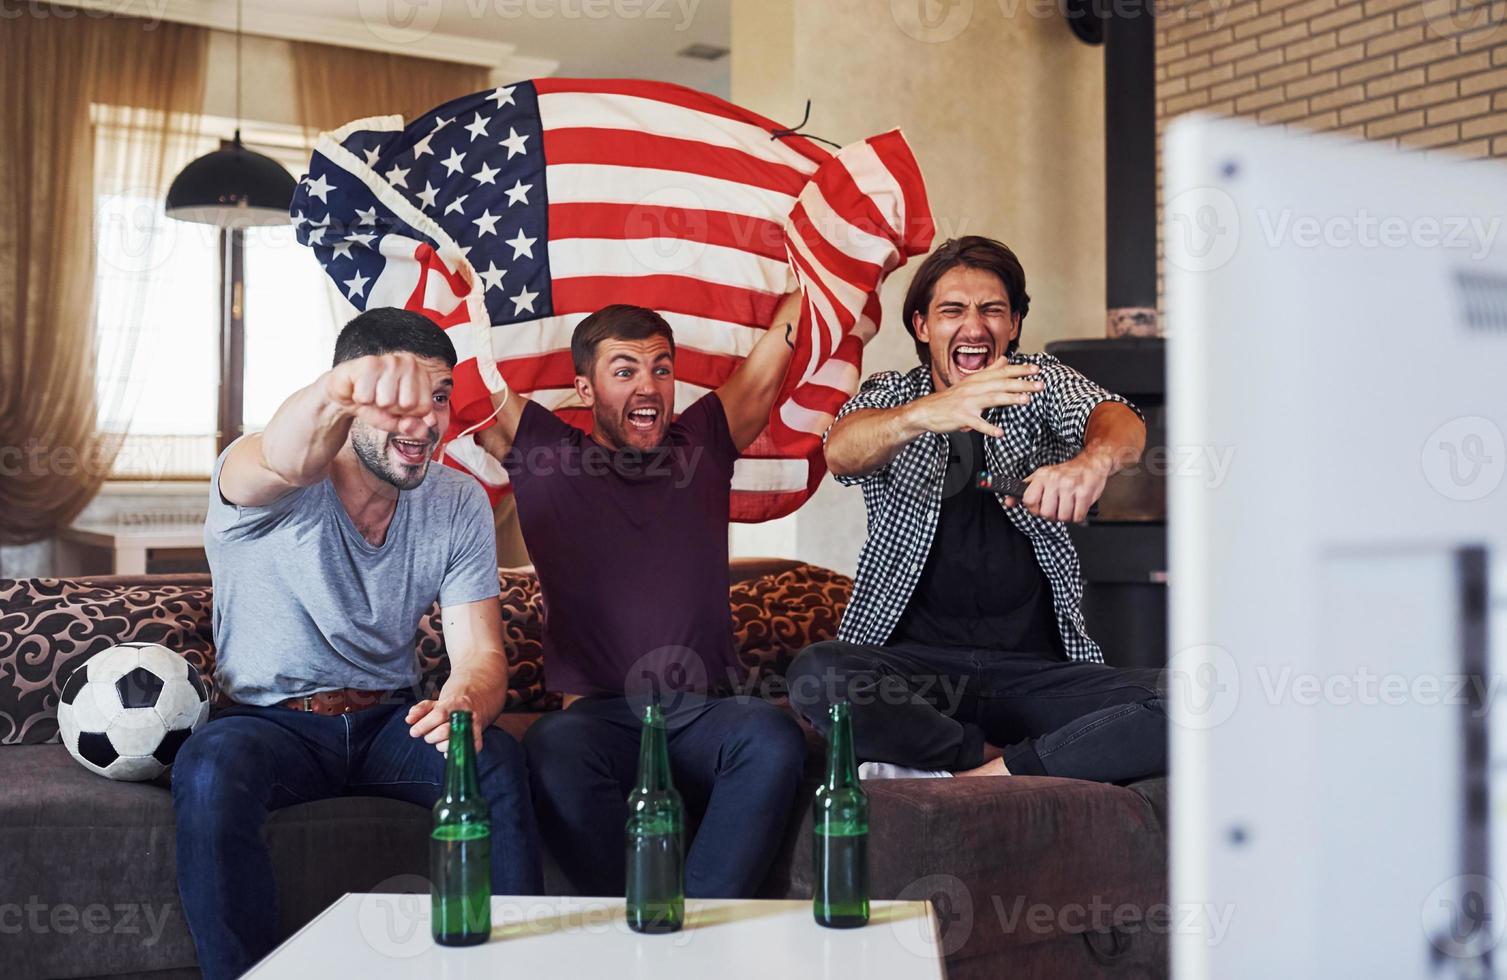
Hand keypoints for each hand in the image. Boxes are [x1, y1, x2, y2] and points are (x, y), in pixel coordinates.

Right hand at [324, 353, 444, 439]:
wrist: (347, 394)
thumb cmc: (376, 405)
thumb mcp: (399, 421)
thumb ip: (415, 427)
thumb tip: (421, 426)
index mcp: (423, 376)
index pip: (424, 408)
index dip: (407, 414)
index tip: (397, 406)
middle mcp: (410, 363)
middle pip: (408, 404)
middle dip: (392, 409)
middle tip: (382, 401)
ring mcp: (390, 360)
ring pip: (387, 400)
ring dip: (374, 403)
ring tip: (371, 394)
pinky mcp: (369, 362)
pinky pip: (367, 396)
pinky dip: (360, 398)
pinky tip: (360, 389)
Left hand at [406, 692, 487, 753]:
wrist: (474, 704)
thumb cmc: (450, 706)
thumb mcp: (433, 704)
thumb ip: (419, 710)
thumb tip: (409, 719)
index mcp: (454, 704)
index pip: (439, 715)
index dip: (424, 725)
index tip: (414, 732)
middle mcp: (466, 715)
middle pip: (445, 731)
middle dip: (431, 736)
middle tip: (428, 735)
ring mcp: (473, 727)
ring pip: (452, 744)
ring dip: (440, 745)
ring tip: (439, 739)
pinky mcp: (478, 739)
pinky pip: (463, 751)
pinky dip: (451, 752)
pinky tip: (447, 746)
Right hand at [903, 360, 1043, 437]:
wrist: (927, 411)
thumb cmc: (951, 398)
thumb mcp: (970, 381)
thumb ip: (990, 371)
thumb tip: (1006, 359)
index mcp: (977, 379)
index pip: (1002, 372)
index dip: (1020, 370)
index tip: (1037, 369)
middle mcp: (973, 388)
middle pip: (1001, 384)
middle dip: (1022, 384)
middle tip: (1040, 385)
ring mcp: (967, 403)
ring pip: (992, 399)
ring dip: (1010, 399)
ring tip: (1026, 401)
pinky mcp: (961, 417)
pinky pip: (977, 423)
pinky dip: (989, 428)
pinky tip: (1000, 432)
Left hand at [1011, 452, 1111, 522]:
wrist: (1091, 463)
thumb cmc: (1065, 472)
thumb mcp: (1041, 477)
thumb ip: (1024, 490)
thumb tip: (1008, 502)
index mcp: (1042, 476)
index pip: (1029, 500)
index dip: (1034, 509)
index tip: (1040, 507)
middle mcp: (1055, 480)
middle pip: (1046, 513)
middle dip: (1052, 515)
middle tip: (1057, 507)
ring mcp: (1071, 486)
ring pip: (1062, 517)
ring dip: (1066, 516)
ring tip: (1069, 505)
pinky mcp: (1085, 493)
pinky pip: (1077, 516)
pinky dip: (1078, 516)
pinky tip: (1078, 506)